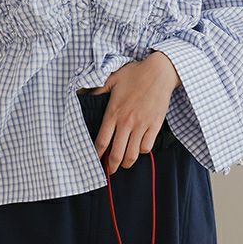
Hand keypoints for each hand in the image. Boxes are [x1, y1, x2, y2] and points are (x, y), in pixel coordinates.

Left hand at [94, 51, 180, 174]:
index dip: (97, 155)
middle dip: (111, 166)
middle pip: (116, 154)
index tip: (95, 160)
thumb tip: (82, 93)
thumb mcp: (112, 78)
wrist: (159, 72)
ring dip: (126, 162)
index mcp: (113, 112)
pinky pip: (147, 147)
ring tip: (123, 164)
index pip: (101, 141)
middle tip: (109, 170)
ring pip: (132, 154)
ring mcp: (141, 125)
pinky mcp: (155, 125)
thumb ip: (97, 89)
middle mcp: (126, 122)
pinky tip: (138, 148)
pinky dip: (142, 151)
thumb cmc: (135, 74)